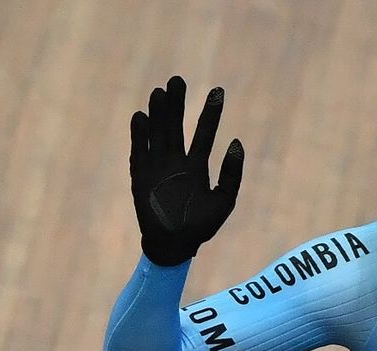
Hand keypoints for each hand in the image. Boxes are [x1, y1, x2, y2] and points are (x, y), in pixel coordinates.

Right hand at [129, 76, 243, 265]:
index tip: (219, 91)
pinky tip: (142, 117)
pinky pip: (140, 151)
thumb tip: (236, 142)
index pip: (204, 132)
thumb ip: (231, 173)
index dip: (211, 112)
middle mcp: (176, 162)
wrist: (175, 245)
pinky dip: (140, 135)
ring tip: (160, 91)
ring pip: (158, 133)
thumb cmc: (201, 226)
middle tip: (178, 80)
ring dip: (159, 113)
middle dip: (177, 104)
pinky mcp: (141, 176)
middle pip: (176, 125)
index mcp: (196, 166)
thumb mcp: (225, 199)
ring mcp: (157, 167)